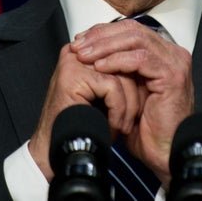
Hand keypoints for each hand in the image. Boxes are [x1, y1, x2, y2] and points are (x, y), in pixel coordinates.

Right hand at [28, 43, 140, 179]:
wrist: (57, 150)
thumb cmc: (79, 127)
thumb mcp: (102, 95)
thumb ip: (118, 75)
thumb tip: (145, 67)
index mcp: (83, 52)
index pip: (121, 51)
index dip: (135, 75)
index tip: (141, 98)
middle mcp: (76, 52)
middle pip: (123, 60)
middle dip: (134, 92)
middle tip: (133, 116)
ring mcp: (74, 62)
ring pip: (122, 74)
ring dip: (129, 105)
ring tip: (123, 125)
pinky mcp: (75, 76)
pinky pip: (113, 87)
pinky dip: (119, 110)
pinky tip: (113, 126)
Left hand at [71, 21, 193, 183]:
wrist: (165, 152)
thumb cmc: (147, 128)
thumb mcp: (129, 90)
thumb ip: (119, 69)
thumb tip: (91, 52)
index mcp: (163, 53)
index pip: (131, 30)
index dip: (104, 32)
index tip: (81, 40)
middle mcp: (172, 53)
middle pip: (133, 30)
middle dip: (101, 36)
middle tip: (78, 45)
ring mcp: (175, 62)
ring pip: (135, 40)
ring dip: (105, 46)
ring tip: (84, 55)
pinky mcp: (172, 75)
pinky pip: (141, 59)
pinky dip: (118, 60)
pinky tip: (100, 66)